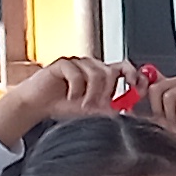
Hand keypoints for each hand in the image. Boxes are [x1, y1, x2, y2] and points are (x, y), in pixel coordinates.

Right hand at [0, 56, 125, 149]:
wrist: (38, 105)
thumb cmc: (64, 106)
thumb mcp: (92, 111)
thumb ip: (109, 108)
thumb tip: (127, 111)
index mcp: (101, 74)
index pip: (124, 67)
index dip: (133, 75)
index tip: (137, 87)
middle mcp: (91, 66)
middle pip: (110, 72)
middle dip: (106, 93)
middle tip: (96, 106)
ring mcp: (77, 63)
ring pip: (95, 73)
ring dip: (91, 93)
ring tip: (81, 104)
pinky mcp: (62, 64)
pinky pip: (76, 73)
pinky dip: (75, 88)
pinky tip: (70, 96)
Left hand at [136, 72, 175, 175]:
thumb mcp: (164, 123)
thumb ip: (149, 115)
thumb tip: (130, 113)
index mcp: (166, 89)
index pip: (148, 79)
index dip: (140, 86)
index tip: (136, 100)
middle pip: (155, 86)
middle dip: (156, 107)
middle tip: (163, 120)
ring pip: (168, 92)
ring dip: (169, 112)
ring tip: (175, 122)